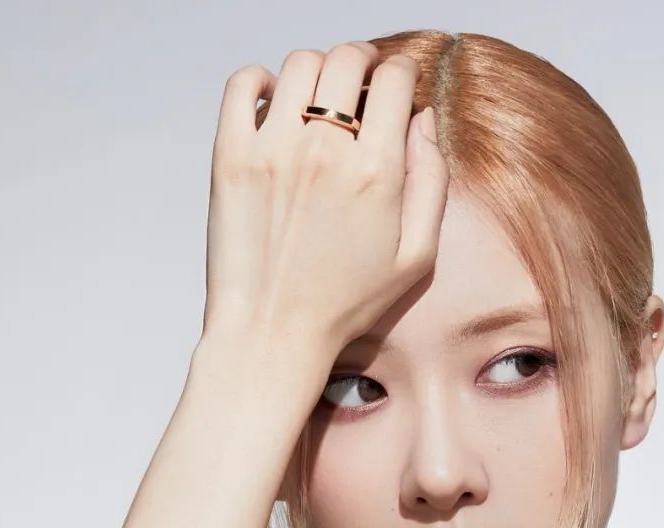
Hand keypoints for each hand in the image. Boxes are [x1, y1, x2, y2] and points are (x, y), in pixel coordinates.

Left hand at [201, 42, 447, 359]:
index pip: (394, 80)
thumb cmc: (345, 305)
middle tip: (362, 82)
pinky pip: (244, 85)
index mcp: (376, 171)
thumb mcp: (415, 257)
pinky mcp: (232, 156)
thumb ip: (431, 182)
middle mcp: (325, 149)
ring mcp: (273, 148)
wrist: (274, 333)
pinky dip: (261, 79)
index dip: (402, 74)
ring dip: (318, 71)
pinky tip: (274, 101)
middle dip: (363, 62)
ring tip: (319, 98)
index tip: (397, 86)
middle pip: (347, 59)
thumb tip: (422, 121)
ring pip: (300, 64)